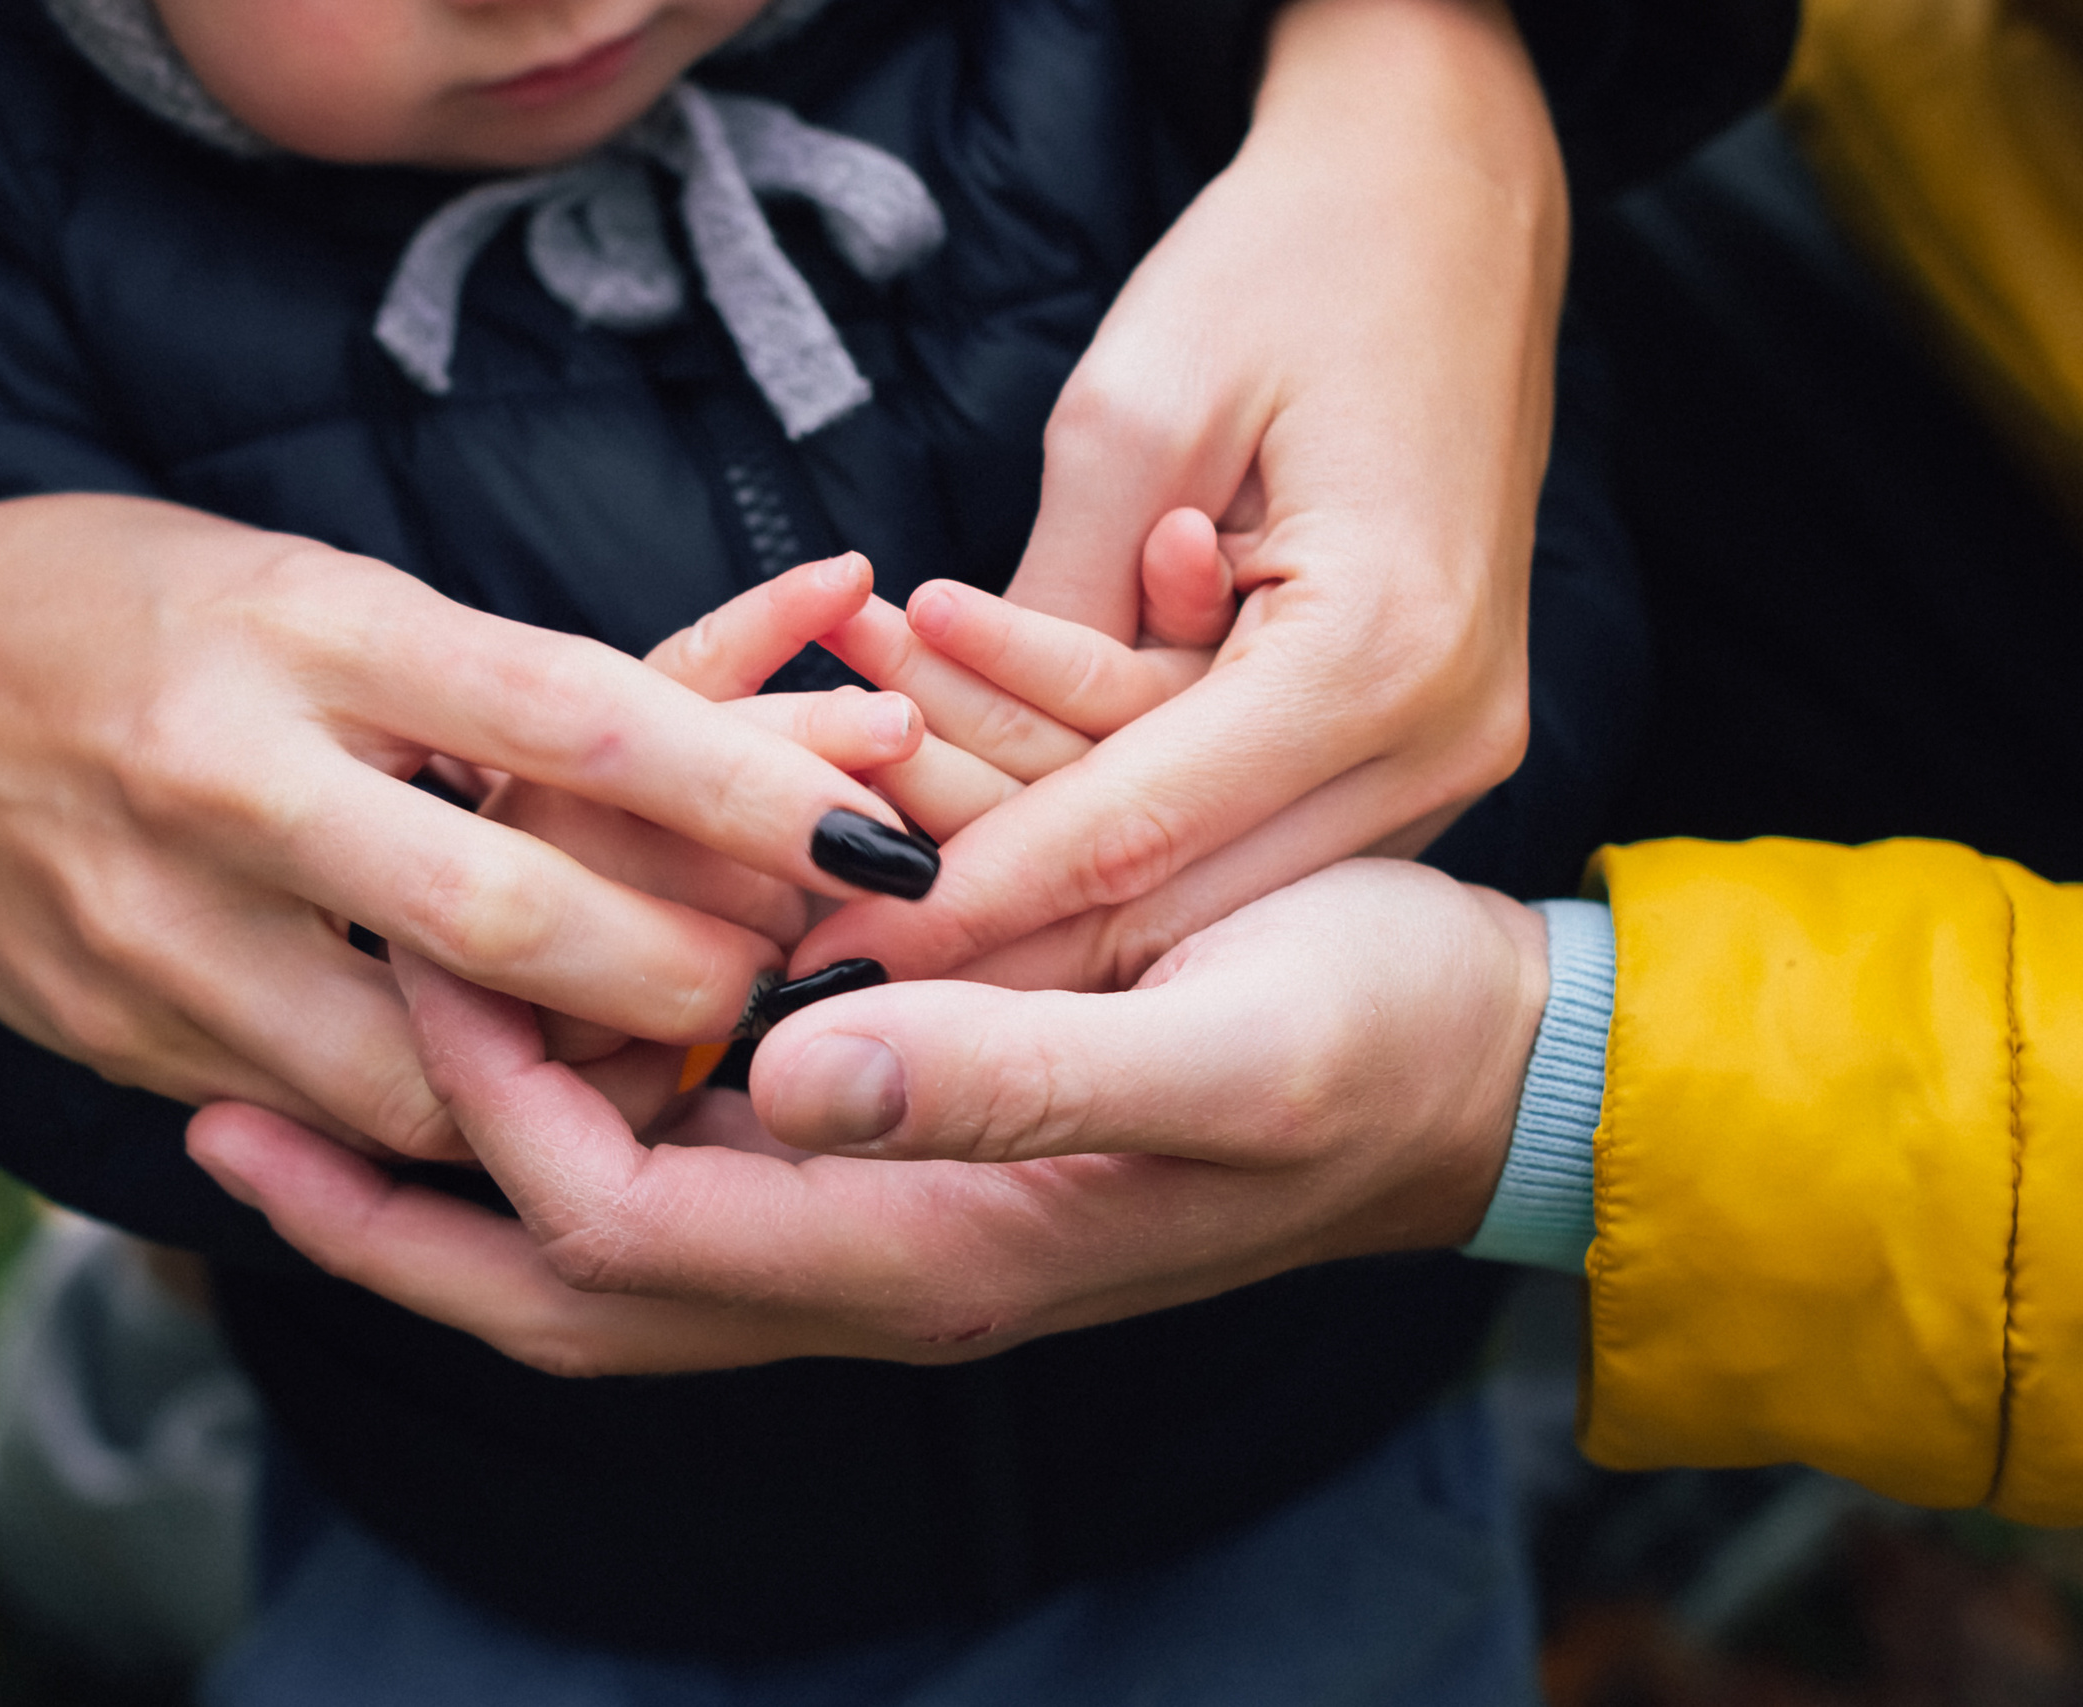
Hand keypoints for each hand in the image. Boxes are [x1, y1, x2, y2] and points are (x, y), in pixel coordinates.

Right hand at [0, 497, 932, 1157]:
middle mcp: (224, 779)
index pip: (567, 709)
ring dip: (572, 1086)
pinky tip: (522, 1095)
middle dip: (681, 979)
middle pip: (502, 922)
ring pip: (417, 1076)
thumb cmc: (151, 610)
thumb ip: (515, 683)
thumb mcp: (328, 585)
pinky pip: (318, 1118)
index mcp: (303, 625)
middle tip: (792, 987)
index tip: (874, 829)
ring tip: (672, 1059)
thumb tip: (762, 737)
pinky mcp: (114, 1037)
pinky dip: (441, 1118)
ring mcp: (152, 928)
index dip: (743, 781)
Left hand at [183, 859, 1545, 1374]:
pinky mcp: (912, 1150)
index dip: (486, 1111)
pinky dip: (587, 1108)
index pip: (615, 1223)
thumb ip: (1006, 1073)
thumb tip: (789, 1070)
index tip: (412, 963)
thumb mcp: (1215, 1052)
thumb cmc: (1362, 1050)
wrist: (1472, 1077)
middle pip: (565, 1286)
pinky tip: (538, 1024)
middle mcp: (874, 1258)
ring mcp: (886, 1215)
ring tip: (330, 1078)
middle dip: (392, 1221)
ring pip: (610, 1234)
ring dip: (466, 1167)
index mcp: (922, 1247)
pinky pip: (694, 1162)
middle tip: (226, 1127)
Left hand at [800, 0, 1565, 990]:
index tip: (832, 970)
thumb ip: (1056, 617)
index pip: (1135, 827)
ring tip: (881, 899)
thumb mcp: (1132, 415)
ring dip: (1052, 891)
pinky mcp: (1423, 736)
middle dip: (998, 939)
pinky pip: (1257, 829)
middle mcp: (1442, 733)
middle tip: (830, 976)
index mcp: (1380, 652)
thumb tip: (965, 788)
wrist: (1451, 197)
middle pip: (1183, 892)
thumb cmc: (1296, 262)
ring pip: (1215, 881)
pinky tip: (1002, 837)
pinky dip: (1132, 834)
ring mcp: (1449, 748)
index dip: (968, 904)